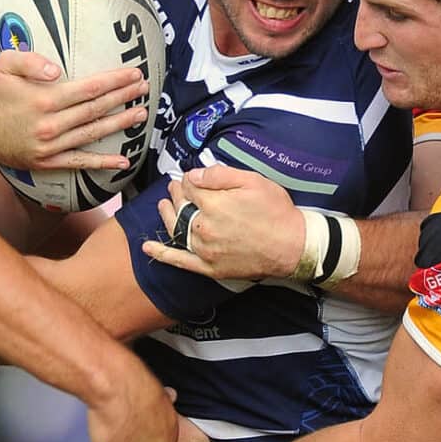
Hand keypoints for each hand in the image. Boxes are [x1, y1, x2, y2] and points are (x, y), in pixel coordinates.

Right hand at [0, 52, 148, 171]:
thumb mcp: (4, 64)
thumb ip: (31, 62)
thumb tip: (57, 69)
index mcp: (42, 99)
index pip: (89, 89)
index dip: (115, 81)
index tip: (134, 73)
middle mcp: (49, 126)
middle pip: (96, 110)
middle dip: (124, 98)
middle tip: (145, 88)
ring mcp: (49, 148)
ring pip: (92, 135)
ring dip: (119, 125)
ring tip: (141, 115)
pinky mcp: (45, 163)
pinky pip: (79, 163)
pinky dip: (102, 163)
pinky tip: (123, 162)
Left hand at [142, 165, 304, 278]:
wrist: (293, 247)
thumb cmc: (276, 212)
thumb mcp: (253, 181)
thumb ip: (220, 174)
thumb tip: (194, 174)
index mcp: (213, 203)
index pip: (189, 186)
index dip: (189, 179)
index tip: (193, 178)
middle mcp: (204, 227)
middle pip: (180, 205)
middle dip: (176, 193)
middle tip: (178, 188)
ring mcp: (205, 249)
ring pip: (176, 228)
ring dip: (166, 214)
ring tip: (163, 205)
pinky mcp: (210, 267)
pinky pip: (180, 261)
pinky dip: (162, 254)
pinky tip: (147, 248)